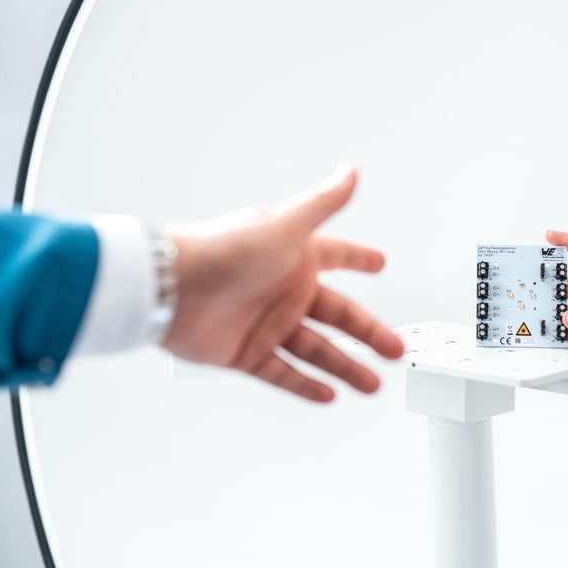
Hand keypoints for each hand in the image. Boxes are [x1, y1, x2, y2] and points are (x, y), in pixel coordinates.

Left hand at [161, 165, 404, 401]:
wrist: (172, 289)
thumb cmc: (224, 250)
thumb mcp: (285, 224)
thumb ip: (323, 203)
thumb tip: (350, 172)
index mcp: (295, 257)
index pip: (338, 255)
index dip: (359, 258)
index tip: (379, 263)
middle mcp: (283, 290)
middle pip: (337, 315)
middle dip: (369, 333)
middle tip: (396, 348)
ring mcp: (266, 324)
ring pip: (317, 350)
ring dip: (346, 366)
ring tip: (372, 383)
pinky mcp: (246, 353)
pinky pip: (283, 373)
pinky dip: (305, 385)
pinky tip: (328, 395)